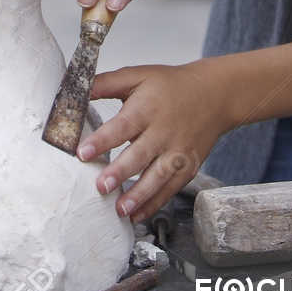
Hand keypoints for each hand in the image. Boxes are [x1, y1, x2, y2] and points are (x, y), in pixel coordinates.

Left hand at [76, 59, 231, 220]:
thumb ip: (107, 83)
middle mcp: (164, 131)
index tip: (82, 153)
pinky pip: (171, 188)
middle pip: (140, 154)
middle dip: (120, 173)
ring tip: (120, 210)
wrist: (214, 94)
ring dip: (139, 195)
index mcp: (147, 107)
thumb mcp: (139, 75)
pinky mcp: (189, 166)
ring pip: (158, 176)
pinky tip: (137, 215)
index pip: (122, 126)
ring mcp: (178, 151)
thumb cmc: (171, 85)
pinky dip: (155, 203)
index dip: (102, 140)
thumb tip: (77, 89)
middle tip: (100, 187)